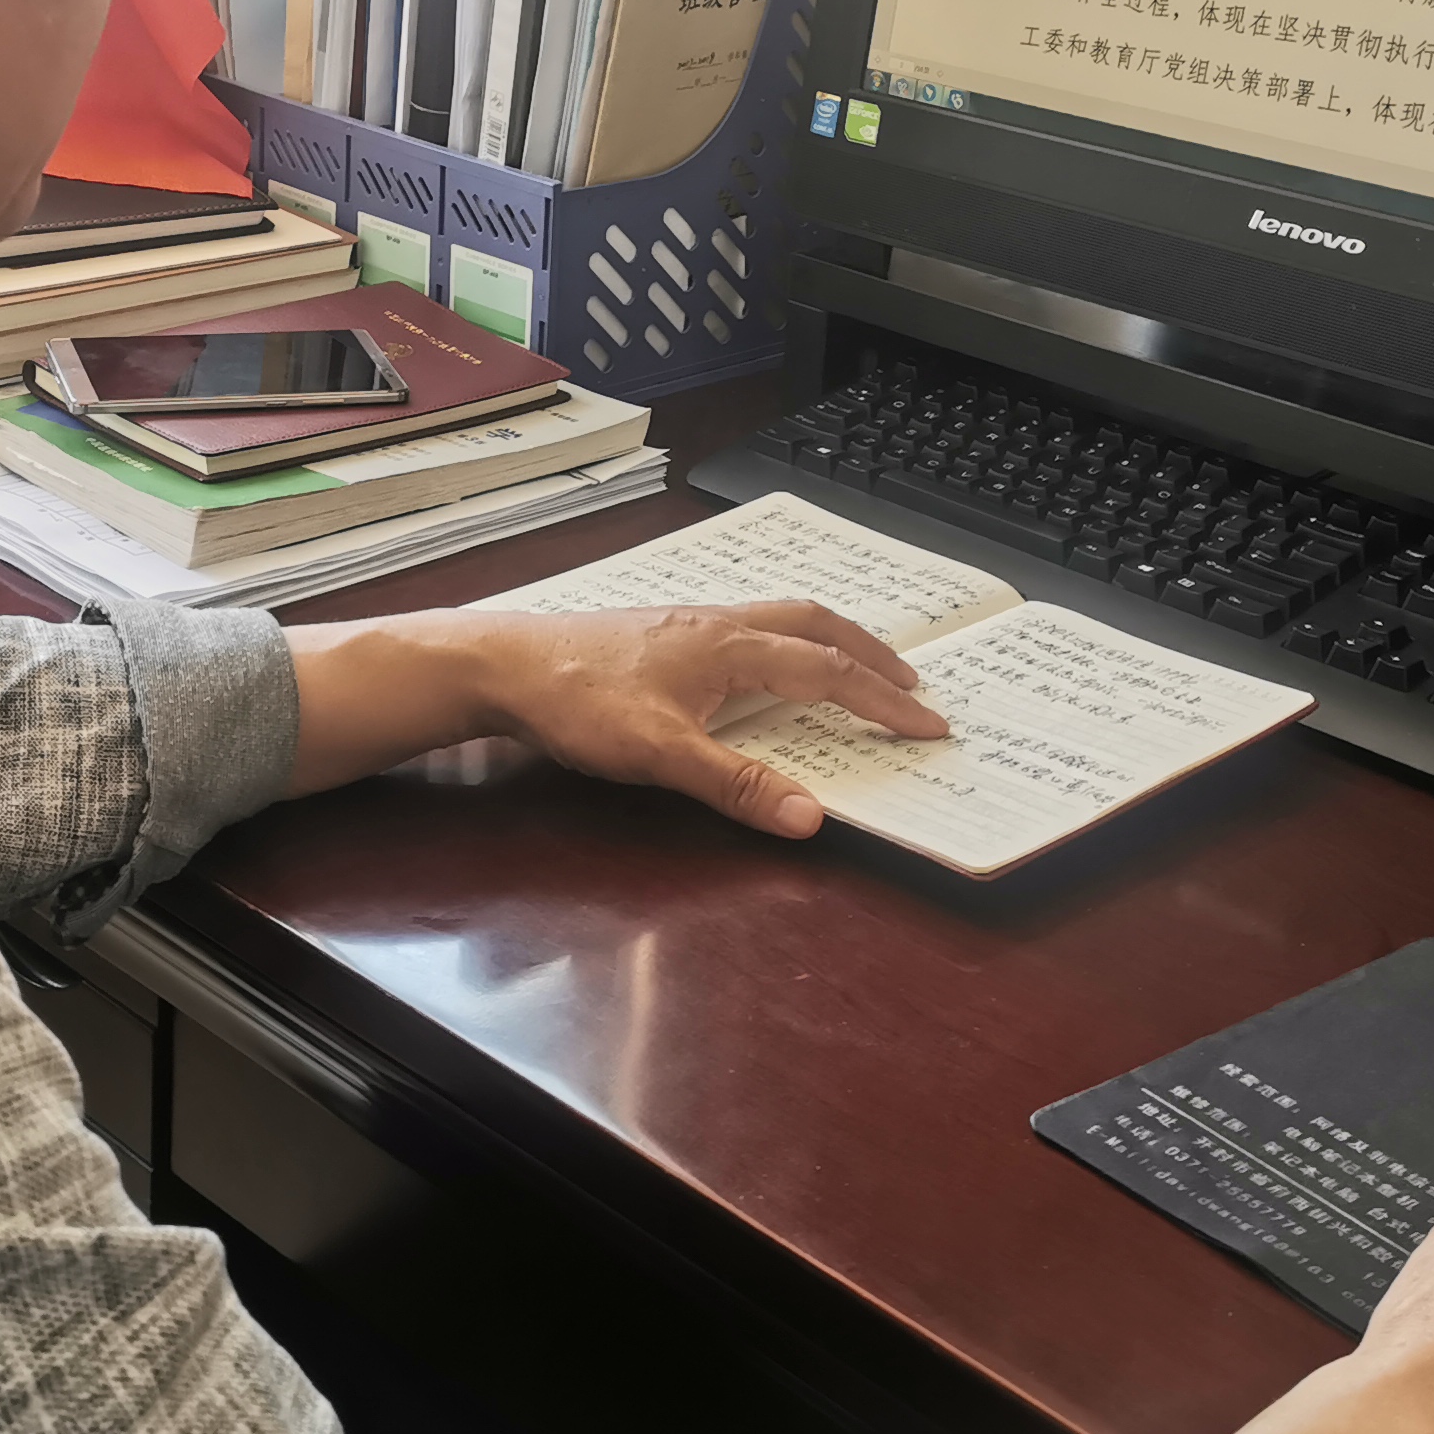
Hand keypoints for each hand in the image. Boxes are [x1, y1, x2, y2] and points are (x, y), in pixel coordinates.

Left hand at [281, 600, 946, 833]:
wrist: (502, 663)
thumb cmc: (575, 701)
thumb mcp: (659, 754)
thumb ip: (736, 785)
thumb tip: (810, 816)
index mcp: (730, 646)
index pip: (828, 671)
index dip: (883, 701)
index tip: (930, 724)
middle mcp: (718, 623)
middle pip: (815, 623)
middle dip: (870, 653)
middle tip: (912, 682)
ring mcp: (689, 623)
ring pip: (780, 618)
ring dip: (829, 641)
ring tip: (856, 667)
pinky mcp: (664, 631)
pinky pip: (749, 626)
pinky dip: (785, 640)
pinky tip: (767, 665)